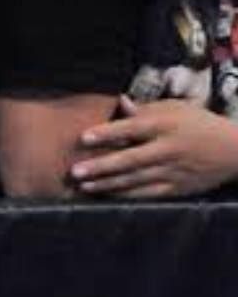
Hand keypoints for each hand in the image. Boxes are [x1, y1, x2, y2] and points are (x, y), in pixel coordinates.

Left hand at [69, 95, 237, 198]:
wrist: (235, 150)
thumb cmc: (198, 123)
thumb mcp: (175, 109)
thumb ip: (145, 109)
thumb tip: (120, 101)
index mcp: (165, 125)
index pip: (132, 129)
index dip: (107, 133)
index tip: (83, 137)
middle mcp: (167, 149)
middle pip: (130, 159)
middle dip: (101, 166)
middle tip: (75, 170)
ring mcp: (173, 171)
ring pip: (136, 179)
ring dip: (108, 183)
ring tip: (83, 185)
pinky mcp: (178, 188)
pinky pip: (148, 193)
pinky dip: (127, 195)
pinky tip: (106, 195)